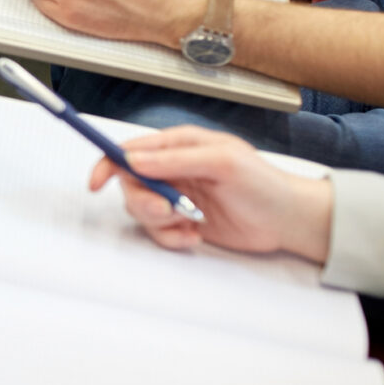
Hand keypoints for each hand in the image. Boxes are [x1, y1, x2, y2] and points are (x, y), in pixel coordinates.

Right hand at [88, 126, 333, 260]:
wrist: (287, 220)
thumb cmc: (262, 183)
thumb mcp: (221, 162)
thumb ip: (175, 160)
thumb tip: (134, 160)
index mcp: (179, 146)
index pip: (131, 150)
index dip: (108, 164)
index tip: (97, 183)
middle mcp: (173, 170)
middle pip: (131, 185)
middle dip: (144, 201)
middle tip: (167, 210)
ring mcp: (177, 197)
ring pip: (142, 211)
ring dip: (160, 222)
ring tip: (190, 223)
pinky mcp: (183, 222)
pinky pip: (159, 233)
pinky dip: (172, 238)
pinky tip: (196, 235)